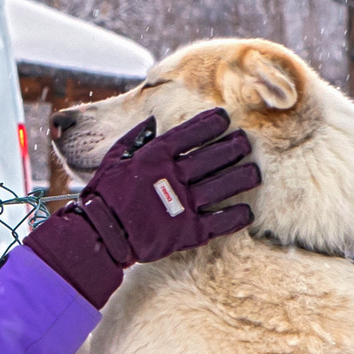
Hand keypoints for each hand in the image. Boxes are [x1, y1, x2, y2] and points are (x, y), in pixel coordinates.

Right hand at [23, 108, 257, 308]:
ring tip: (254, 173)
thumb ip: (134, 138)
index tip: (225, 118)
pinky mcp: (188, 232)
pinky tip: (247, 211)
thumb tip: (152, 120)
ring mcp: (183, 205)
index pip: (192, 133)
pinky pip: (221, 222)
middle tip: (245, 143)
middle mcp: (173, 177)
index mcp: (155, 157)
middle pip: (216, 156)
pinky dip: (237, 216)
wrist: (99, 236)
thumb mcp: (112, 160)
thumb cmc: (103, 196)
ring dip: (243, 177)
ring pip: (224, 185)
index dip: (212, 123)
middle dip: (235, 146)